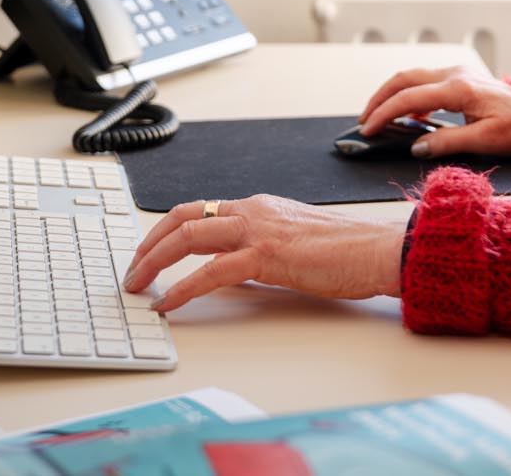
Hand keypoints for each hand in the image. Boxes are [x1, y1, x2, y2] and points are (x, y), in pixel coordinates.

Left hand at [122, 195, 405, 310]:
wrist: (378, 249)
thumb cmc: (348, 252)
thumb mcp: (294, 245)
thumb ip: (261, 252)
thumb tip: (233, 271)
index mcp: (260, 206)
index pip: (198, 210)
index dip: (165, 231)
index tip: (147, 254)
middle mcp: (254, 210)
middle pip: (182, 217)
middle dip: (148, 245)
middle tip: (131, 272)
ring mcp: (259, 230)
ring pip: (187, 237)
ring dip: (153, 263)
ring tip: (137, 288)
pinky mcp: (267, 255)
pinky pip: (211, 271)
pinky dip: (182, 288)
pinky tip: (168, 305)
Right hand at [357, 65, 510, 158]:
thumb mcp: (486, 141)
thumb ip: (448, 142)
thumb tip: (416, 147)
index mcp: (459, 89)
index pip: (409, 98)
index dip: (384, 114)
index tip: (368, 131)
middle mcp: (455, 74)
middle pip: (404, 78)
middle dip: (379, 99)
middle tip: (364, 122)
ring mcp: (458, 73)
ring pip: (412, 76)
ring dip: (392, 94)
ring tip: (377, 117)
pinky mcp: (461, 78)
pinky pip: (426, 81)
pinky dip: (409, 95)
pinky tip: (406, 115)